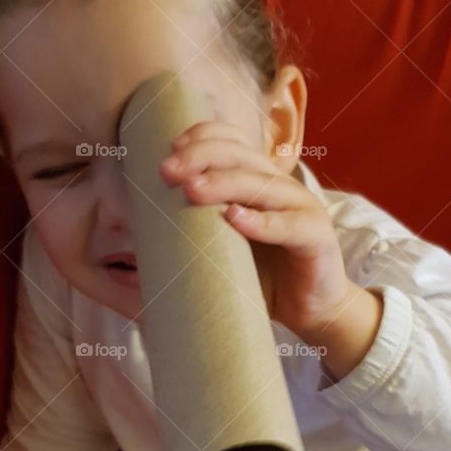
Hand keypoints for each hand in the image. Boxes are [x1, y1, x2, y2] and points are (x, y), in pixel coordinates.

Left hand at [159, 121, 351, 337]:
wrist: (312, 311)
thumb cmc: (263, 279)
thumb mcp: (222, 253)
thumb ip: (191, 241)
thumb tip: (133, 255)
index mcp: (260, 181)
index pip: (232, 142)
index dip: (201, 139)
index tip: (168, 152)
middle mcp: (281, 187)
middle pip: (241, 157)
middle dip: (201, 159)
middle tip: (168, 172)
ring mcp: (302, 209)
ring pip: (262, 186)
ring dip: (224, 184)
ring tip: (192, 191)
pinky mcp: (317, 237)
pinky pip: (288, 226)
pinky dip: (261, 223)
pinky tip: (235, 220)